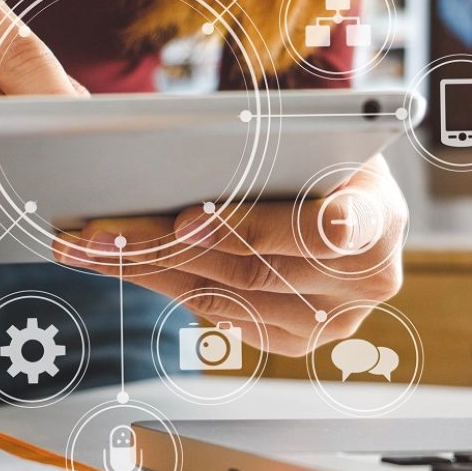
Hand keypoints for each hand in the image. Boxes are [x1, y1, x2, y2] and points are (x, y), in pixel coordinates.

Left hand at [54, 156, 406, 356]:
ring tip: (91, 246)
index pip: (332, 229)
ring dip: (150, 270)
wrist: (344, 191)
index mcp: (380, 215)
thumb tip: (164, 138)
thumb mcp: (307, 130)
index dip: (253, 227)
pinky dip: (166, 287)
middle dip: (167, 247)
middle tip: (101, 230)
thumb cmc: (318, 151)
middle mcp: (368, 277)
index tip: (187, 220)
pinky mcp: (299, 340)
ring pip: (228, 297)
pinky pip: (223, 316)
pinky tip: (120, 263)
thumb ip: (264, 138)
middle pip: (254, 269)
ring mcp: (337, 319)